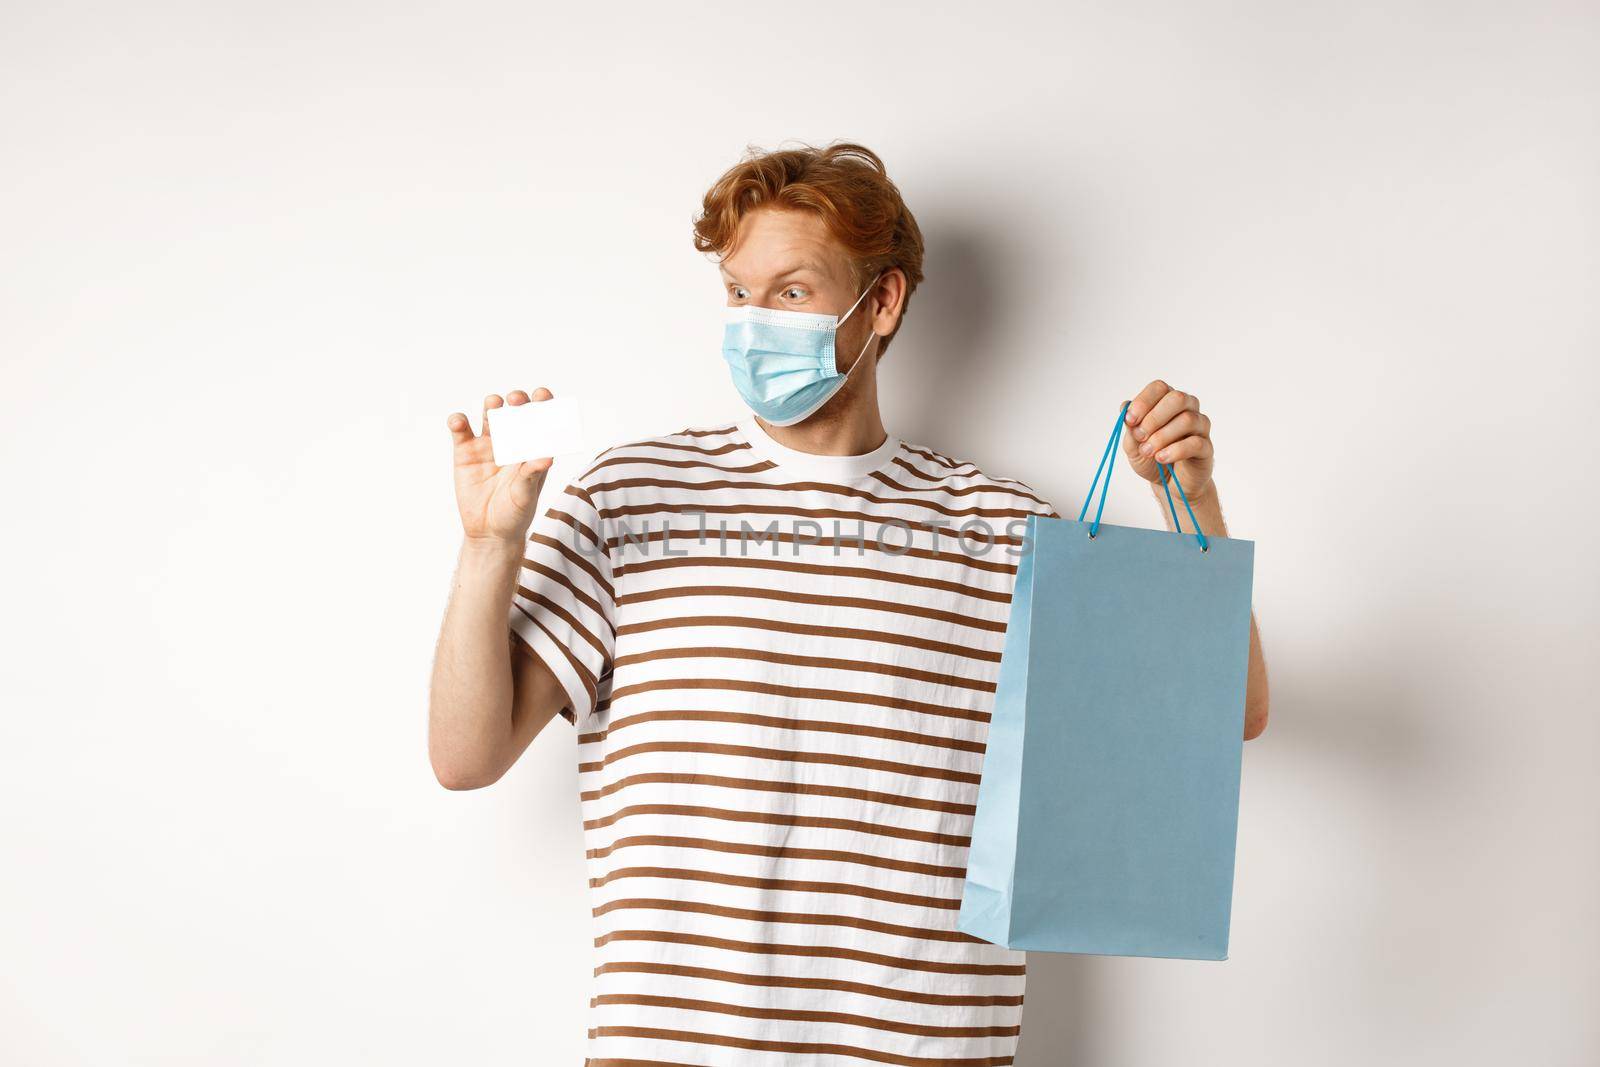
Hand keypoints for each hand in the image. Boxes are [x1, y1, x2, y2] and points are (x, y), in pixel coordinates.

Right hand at [446, 388, 554, 545]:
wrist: (489, 532)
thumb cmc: (516, 513)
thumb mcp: (526, 495)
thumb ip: (533, 474)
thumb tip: (548, 457)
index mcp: (532, 448)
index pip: (540, 420)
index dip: (542, 404)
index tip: (542, 395)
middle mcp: (512, 441)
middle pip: (515, 412)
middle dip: (517, 401)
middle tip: (516, 400)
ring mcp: (488, 445)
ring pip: (489, 415)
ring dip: (492, 406)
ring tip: (494, 405)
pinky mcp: (465, 452)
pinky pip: (460, 430)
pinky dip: (457, 421)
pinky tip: (459, 422)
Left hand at [1120, 380, 1214, 500]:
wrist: (1167, 484)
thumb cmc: (1151, 458)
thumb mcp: (1133, 444)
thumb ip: (1130, 427)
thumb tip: (1125, 406)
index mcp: (1167, 402)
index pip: (1159, 388)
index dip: (1143, 401)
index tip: (1130, 420)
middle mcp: (1187, 409)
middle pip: (1177, 399)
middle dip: (1154, 418)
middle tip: (1140, 436)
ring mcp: (1200, 427)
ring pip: (1187, 420)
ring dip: (1161, 437)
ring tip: (1148, 451)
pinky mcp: (1206, 447)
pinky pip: (1195, 443)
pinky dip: (1175, 450)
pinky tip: (1161, 458)